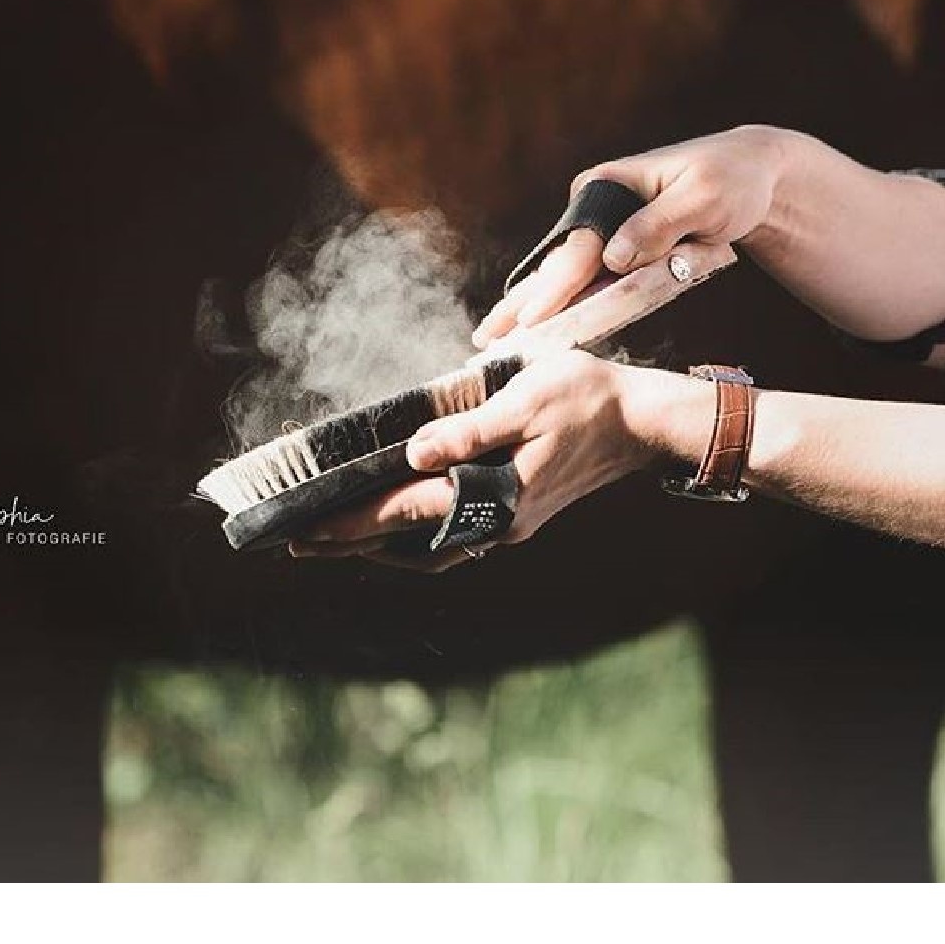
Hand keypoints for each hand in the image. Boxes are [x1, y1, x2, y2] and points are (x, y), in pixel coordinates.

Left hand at [288, 352, 679, 571]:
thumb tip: (415, 453)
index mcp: (494, 493)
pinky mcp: (519, 514)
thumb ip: (469, 430)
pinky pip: (456, 535)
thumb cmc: (587, 398)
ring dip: (383, 543)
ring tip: (339, 536)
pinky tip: (402, 522)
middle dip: (353, 542)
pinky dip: (419, 534)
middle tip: (300, 542)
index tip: (305, 531)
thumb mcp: (525, 399)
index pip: (405, 512)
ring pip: (431, 546)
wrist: (644, 422)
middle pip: (409, 540)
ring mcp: (510, 523)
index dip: (351, 523)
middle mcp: (498, 521)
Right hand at [472, 125, 787, 346]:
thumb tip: (613, 258)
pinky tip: (530, 328)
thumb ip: (656, 228)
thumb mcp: (703, 200)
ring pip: (560, 275)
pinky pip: (583, 280)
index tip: (530, 320)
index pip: (577, 247)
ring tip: (492, 339)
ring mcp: (602, 228)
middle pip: (554, 263)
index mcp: (606, 186)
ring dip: (528, 308)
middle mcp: (594, 205)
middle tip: (486, 338)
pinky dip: (559, 306)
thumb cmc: (732, 181)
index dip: (555, 287)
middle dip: (521, 303)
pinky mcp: (615, 247)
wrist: (752, 173)